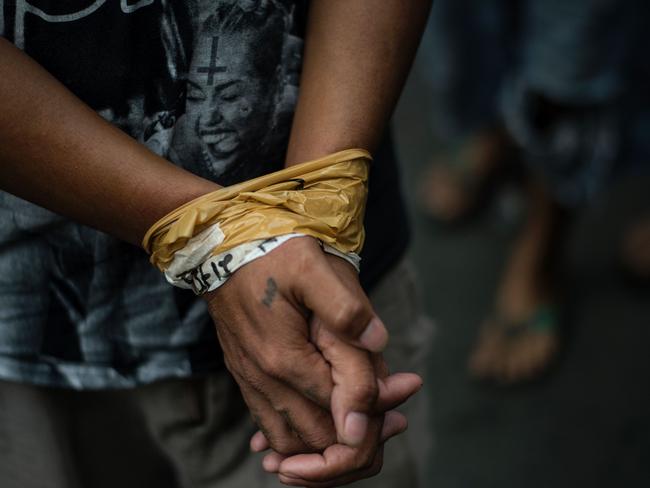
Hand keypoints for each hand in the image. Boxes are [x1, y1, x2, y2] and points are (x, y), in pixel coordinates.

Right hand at [249, 254, 422, 486]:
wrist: (222, 248)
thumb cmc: (273, 253)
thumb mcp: (313, 268)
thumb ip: (347, 308)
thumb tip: (378, 343)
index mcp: (285, 359)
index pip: (340, 410)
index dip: (379, 406)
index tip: (408, 386)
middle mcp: (265, 380)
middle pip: (318, 438)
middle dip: (358, 435)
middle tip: (394, 413)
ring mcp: (252, 382)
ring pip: (291, 442)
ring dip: (328, 443)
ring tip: (365, 420)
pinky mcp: (246, 377)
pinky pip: (270, 428)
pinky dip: (298, 437)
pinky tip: (324, 422)